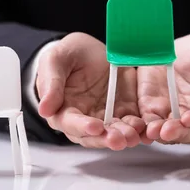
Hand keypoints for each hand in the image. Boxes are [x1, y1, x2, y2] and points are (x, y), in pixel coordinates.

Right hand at [36, 33, 143, 149]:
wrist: (91, 49)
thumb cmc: (68, 55)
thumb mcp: (56, 60)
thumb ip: (51, 82)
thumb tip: (44, 109)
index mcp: (63, 110)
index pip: (70, 124)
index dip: (82, 127)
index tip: (95, 127)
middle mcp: (84, 120)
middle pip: (94, 136)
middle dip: (107, 138)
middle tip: (119, 139)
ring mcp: (106, 117)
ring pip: (114, 133)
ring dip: (124, 137)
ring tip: (134, 135)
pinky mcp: (124, 111)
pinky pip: (131, 123)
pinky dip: (138, 127)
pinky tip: (144, 127)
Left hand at [137, 32, 189, 143]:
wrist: (178, 46)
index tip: (189, 118)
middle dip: (179, 133)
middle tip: (167, 130)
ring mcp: (174, 116)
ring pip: (170, 133)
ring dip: (161, 134)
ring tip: (153, 131)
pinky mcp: (154, 111)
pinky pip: (149, 123)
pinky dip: (144, 128)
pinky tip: (141, 128)